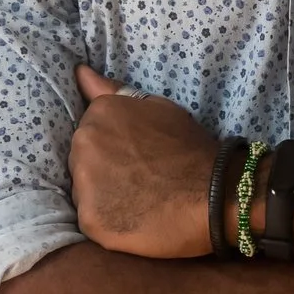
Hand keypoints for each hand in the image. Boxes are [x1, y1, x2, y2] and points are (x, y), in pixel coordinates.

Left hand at [70, 66, 218, 257]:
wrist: (213, 194)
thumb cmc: (189, 148)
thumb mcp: (157, 107)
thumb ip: (114, 90)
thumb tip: (80, 72)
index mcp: (99, 113)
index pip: (90, 132)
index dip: (114, 147)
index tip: (136, 157)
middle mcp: (84, 144)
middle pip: (82, 160)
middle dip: (103, 170)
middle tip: (139, 181)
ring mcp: (84, 183)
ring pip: (83, 191)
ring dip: (103, 196)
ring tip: (138, 201)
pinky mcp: (90, 218)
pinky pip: (91, 219)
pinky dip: (109, 221)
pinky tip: (134, 219)